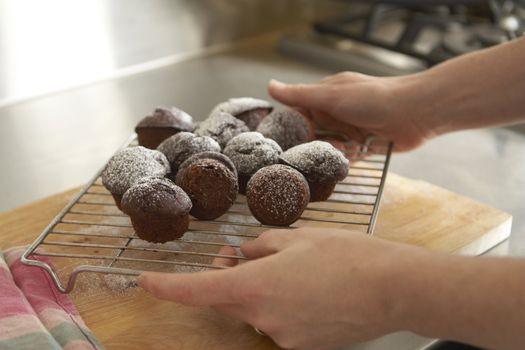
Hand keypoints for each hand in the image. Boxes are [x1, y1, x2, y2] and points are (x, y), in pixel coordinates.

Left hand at [138, 228, 425, 348]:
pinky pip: (283, 322)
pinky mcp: (305, 347)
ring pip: (260, 310)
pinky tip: (315, 290)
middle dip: (233, 277)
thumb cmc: (348, 255)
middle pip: (232, 298)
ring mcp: (285, 337)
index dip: (168, 287)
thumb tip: (245, 255)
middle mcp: (264, 318)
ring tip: (303, 271)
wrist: (394, 288)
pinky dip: (288, 305)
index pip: (199, 289)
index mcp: (256, 286)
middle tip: (248, 254)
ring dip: (267, 290)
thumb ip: (261, 247)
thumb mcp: (299, 238)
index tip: (146, 282)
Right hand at [268, 73, 430, 150]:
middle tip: (326, 145)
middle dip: (317, 144)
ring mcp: (350, 129)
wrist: (415, 112)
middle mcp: (337, 112)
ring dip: (336, 151)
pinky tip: (359, 151)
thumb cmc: (373, 98)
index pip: (300, 115)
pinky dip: (350, 157)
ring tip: (349, 146)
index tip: (295, 140)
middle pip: (314, 135)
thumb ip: (300, 95)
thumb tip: (270, 86)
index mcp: (326, 96)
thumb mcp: (331, 96)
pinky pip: (347, 157)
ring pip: (329, 148)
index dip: (296, 129)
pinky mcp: (363, 146)